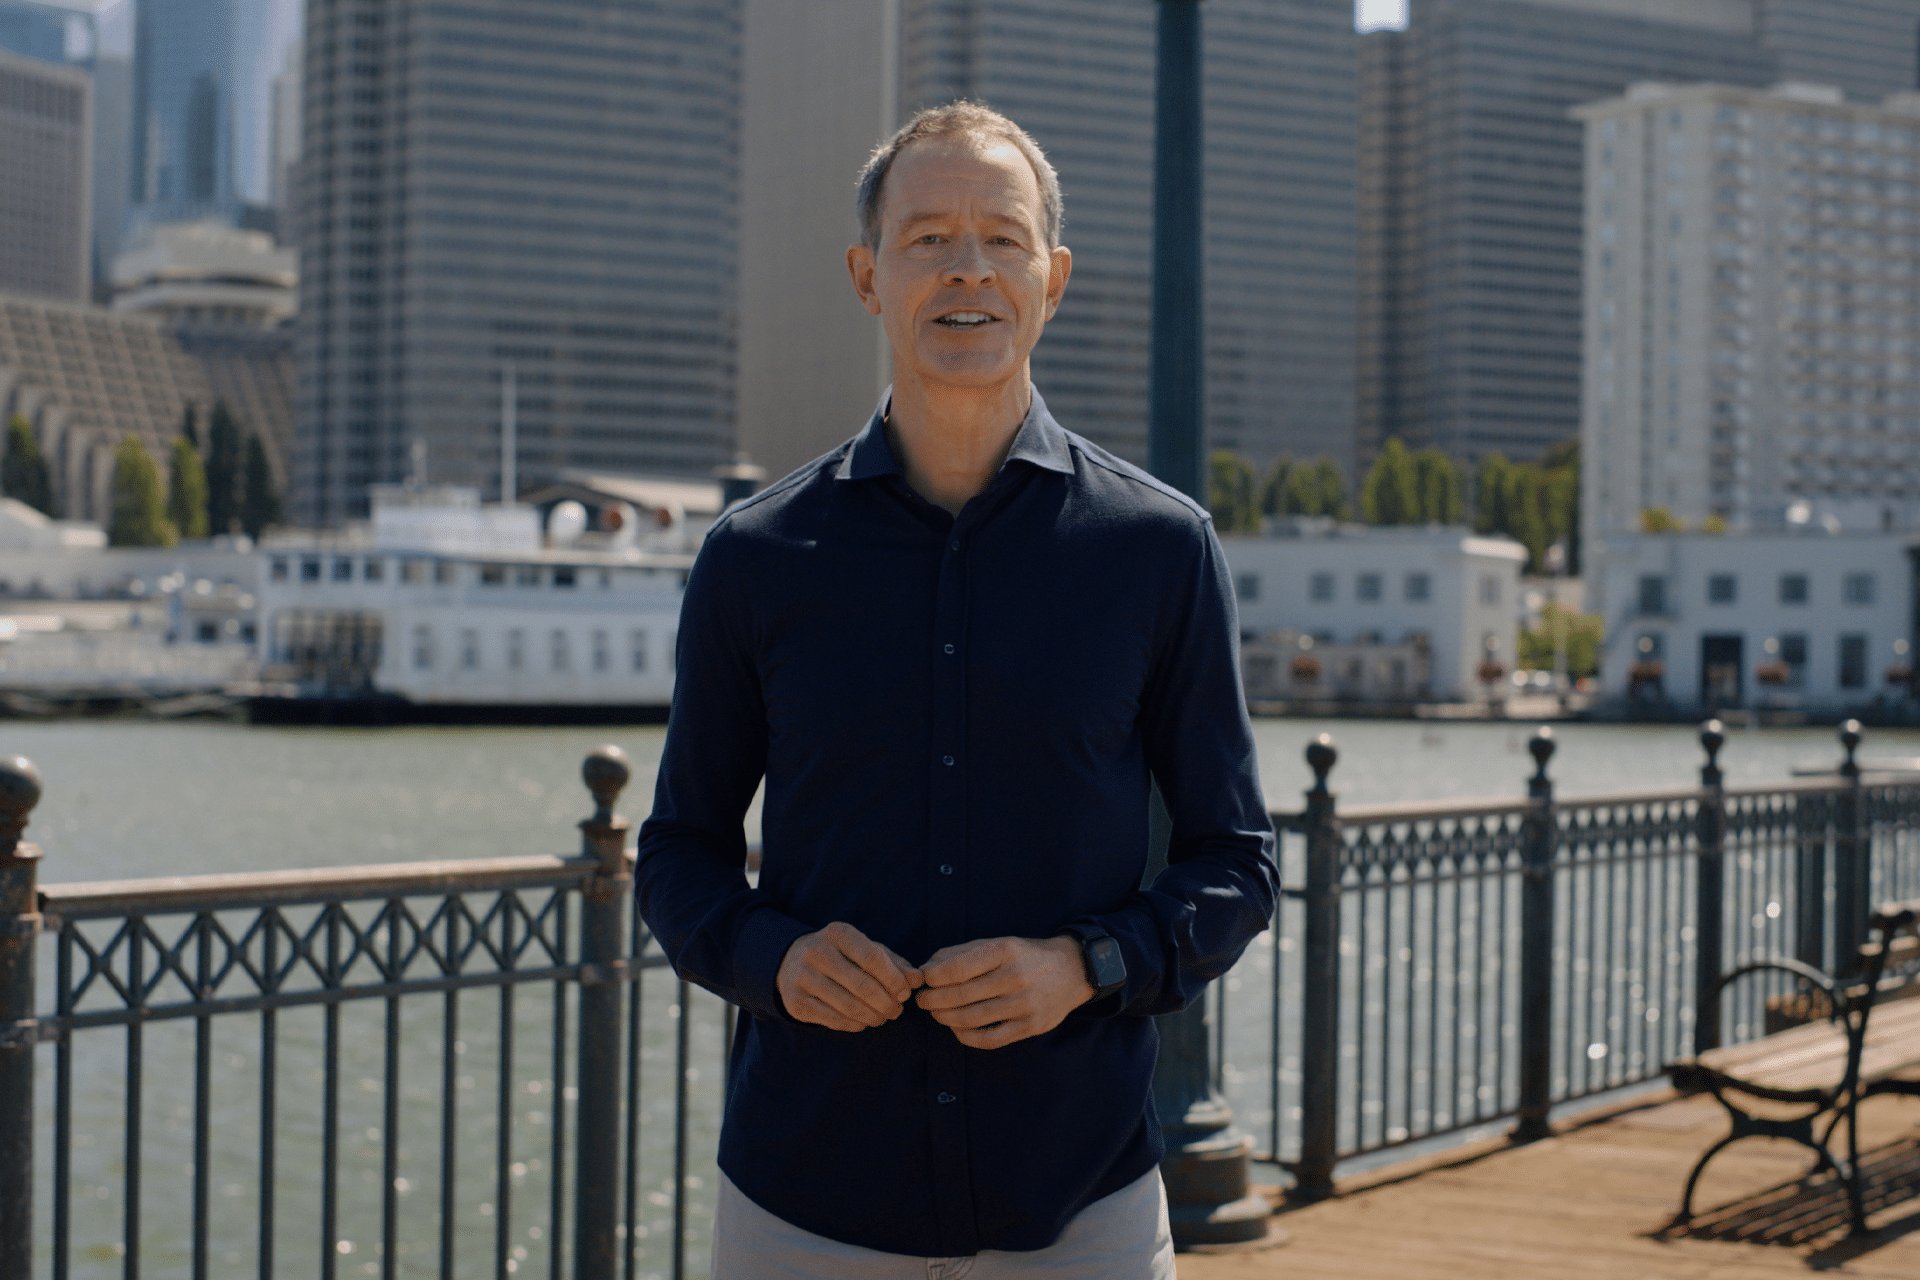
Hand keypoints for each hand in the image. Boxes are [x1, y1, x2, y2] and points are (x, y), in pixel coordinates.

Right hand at [777, 921, 923, 1031]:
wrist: (791, 963)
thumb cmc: (841, 956)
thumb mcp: (866, 950)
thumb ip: (894, 964)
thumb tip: (917, 980)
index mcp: (837, 933)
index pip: (872, 957)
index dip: (894, 979)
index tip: (905, 993)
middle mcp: (815, 951)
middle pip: (862, 985)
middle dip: (886, 1002)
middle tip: (896, 1011)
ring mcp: (802, 977)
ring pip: (848, 1006)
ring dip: (873, 1017)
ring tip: (883, 1017)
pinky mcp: (795, 1002)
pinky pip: (833, 1020)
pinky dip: (855, 1024)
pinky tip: (864, 1022)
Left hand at [914, 935, 1093, 1049]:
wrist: (1072, 971)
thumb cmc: (1026, 956)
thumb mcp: (998, 943)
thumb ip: (961, 953)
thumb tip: (926, 967)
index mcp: (1005, 951)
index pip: (958, 968)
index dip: (933, 977)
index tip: (924, 979)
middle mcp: (1015, 977)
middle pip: (961, 995)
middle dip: (933, 999)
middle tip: (922, 1000)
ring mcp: (1024, 1004)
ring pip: (971, 1018)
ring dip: (945, 1017)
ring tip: (936, 1013)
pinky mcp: (1030, 1026)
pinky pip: (989, 1039)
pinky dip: (966, 1036)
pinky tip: (956, 1028)